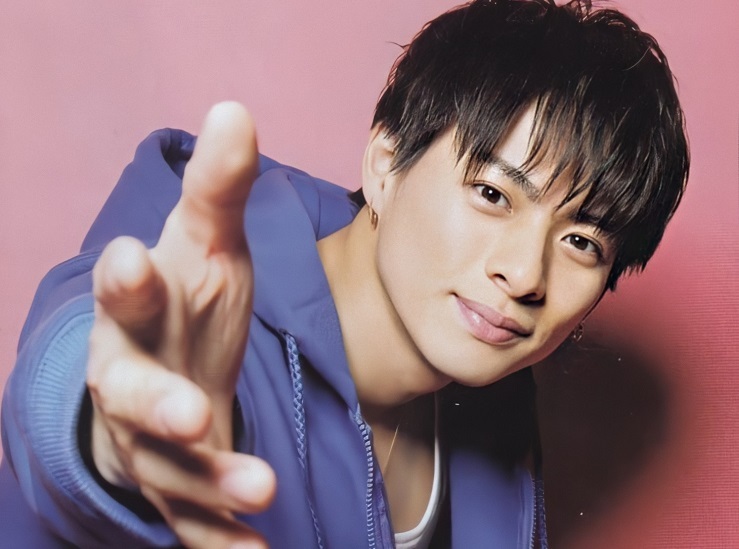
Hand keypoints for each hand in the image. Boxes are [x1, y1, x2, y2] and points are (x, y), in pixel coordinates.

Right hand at [87, 102, 275, 548]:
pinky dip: (221, 542)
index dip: (128, 281)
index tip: (134, 257)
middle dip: (156, 404)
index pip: (128, 294)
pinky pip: (193, 521)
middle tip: (189, 413)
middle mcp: (134, 378)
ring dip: (212, 482)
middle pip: (131, 393)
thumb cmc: (185, 300)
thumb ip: (220, 189)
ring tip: (260, 493)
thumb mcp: (207, 242)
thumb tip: (237, 109)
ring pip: (169, 468)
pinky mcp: (177, 486)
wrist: (162, 369)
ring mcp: (151, 441)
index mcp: (140, 312)